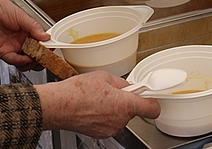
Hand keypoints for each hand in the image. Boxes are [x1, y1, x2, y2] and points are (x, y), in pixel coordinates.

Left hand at [0, 0, 47, 70]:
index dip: (48, 48)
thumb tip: (46, 37)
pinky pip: (15, 61)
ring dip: (33, 62)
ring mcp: (13, 48)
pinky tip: (27, 58)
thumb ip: (34, 27)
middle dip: (42, 58)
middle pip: (35, 56)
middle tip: (46, 55)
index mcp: (27, 32)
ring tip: (37, 57)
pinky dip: (22, 62)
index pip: (41, 44)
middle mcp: (21, 42)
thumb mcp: (21, 16)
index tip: (53, 48)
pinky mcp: (3, 53)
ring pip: (26, 63)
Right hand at [36, 71, 160, 137]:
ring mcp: (111, 129)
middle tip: (112, 92)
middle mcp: (120, 120)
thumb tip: (128, 86)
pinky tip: (93, 108)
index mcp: (125, 105)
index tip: (150, 97)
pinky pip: (110, 123)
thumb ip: (122, 83)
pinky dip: (105, 116)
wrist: (58, 105)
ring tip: (99, 99)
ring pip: (121, 117)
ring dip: (114, 109)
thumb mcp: (104, 77)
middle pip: (133, 111)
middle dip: (126, 101)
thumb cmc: (77, 91)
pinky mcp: (101, 134)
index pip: (152, 109)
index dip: (152, 101)